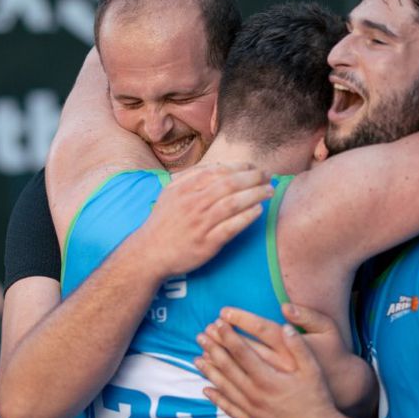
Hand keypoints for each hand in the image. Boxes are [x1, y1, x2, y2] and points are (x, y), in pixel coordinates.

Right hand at [139, 163, 272, 278]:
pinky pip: (231, 227)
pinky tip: (258, 211)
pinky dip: (247, 217)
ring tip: (269, 191)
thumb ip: (191, 177)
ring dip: (255, 195)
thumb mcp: (170, 192)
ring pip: (233, 204)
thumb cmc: (164, 222)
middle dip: (253, 178)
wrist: (149, 253)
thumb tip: (218, 165)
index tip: (254, 167)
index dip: (240, 167)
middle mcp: (193, 204)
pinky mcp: (206, 243)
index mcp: (185, 189)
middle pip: (229, 185)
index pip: (218, 171)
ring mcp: (200, 224)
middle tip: (268, 176)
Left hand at [214, 304, 370, 412]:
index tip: (218, 323)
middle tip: (200, 336)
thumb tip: (285, 326)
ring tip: (197, 358)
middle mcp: (256, 395)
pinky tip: (206, 390)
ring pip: (224, 387)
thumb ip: (298, 348)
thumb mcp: (313, 370)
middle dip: (213, 350)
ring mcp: (252, 410)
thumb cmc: (318, 400)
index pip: (243, 353)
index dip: (229, 336)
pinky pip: (229, 408)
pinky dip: (216, 399)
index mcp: (269, 379)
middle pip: (228, 368)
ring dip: (209, 372)